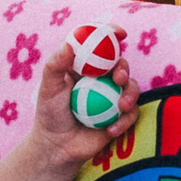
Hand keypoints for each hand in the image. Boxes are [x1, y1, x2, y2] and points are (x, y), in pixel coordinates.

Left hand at [27, 42, 140, 173]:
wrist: (57, 147)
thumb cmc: (50, 114)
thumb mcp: (48, 89)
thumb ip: (54, 66)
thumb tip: (67, 44)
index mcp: (86, 66)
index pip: (101, 46)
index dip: (112, 35)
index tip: (120, 33)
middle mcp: (102, 79)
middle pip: (121, 65)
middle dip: (124, 68)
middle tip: (118, 78)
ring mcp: (113, 97)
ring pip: (131, 87)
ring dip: (130, 95)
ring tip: (121, 107)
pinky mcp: (120, 116)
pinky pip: (131, 114)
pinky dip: (124, 121)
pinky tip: (111, 131)